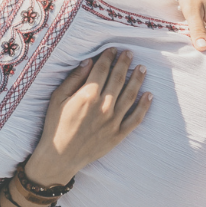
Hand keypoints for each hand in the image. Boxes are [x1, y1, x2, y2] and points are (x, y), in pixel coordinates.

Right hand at [24, 49, 151, 184]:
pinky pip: (136, 118)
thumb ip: (74, 79)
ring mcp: (113, 121)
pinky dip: (144, 106)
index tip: (113, 49)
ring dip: (138, 80)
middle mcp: (104, 106)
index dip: (108, 57)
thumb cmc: (56, 126)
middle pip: (118, 79)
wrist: (60, 157)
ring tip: (142, 68)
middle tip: (130, 53)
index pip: (102, 69)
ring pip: (131, 95)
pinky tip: (149, 95)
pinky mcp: (118, 134)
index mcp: (88, 95)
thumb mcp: (57, 98)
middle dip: (125, 63)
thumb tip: (88, 62)